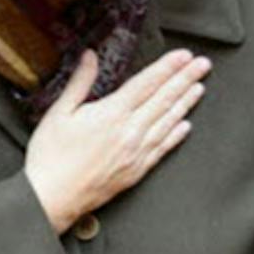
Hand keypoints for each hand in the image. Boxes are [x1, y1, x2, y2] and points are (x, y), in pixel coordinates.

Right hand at [25, 48, 210, 233]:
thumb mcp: (59, 112)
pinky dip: (176, 134)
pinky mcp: (137, 169)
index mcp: (111, 114)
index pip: (147, 83)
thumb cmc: (51, 157)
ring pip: (168, 121)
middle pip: (164, 99)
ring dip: (186, 102)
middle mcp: (130, 132)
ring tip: (199, 87)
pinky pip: (163, 148)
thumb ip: (80, 82)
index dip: (168, 67)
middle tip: (202, 65)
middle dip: (185, 79)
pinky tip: (186, 125)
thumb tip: (90, 56)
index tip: (184, 55)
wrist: (52, 198)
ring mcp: (136, 152)